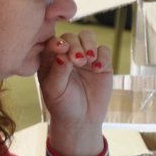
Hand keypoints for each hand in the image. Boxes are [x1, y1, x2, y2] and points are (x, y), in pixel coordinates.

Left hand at [38, 30, 111, 155]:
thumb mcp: (55, 90)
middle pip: (72, 36)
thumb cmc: (62, 104)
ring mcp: (85, 57)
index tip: (62, 49)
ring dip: (89, 45)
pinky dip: (103, 57)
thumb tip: (63, 54)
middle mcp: (67, 53)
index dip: (58, 42)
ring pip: (88, 37)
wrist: (81, 119)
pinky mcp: (102, 62)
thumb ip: (57, 71)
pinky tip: (98, 69)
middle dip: (76, 45)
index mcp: (50, 58)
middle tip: (79, 61)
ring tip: (90, 60)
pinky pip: (104, 50)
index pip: (53, 42)